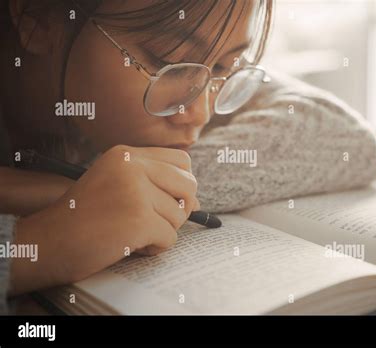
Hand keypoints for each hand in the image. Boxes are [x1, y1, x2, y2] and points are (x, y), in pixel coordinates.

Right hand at [9, 145, 199, 295]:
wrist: (48, 242)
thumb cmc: (83, 217)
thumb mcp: (115, 185)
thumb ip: (153, 184)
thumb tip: (196, 202)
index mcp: (126, 154)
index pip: (181, 159)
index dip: (182, 183)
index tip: (169, 199)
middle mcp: (132, 166)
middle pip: (188, 185)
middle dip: (179, 208)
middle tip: (155, 220)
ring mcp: (136, 191)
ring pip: (180, 215)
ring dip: (162, 231)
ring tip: (133, 233)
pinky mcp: (139, 218)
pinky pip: (170, 237)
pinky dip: (155, 247)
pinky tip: (131, 245)